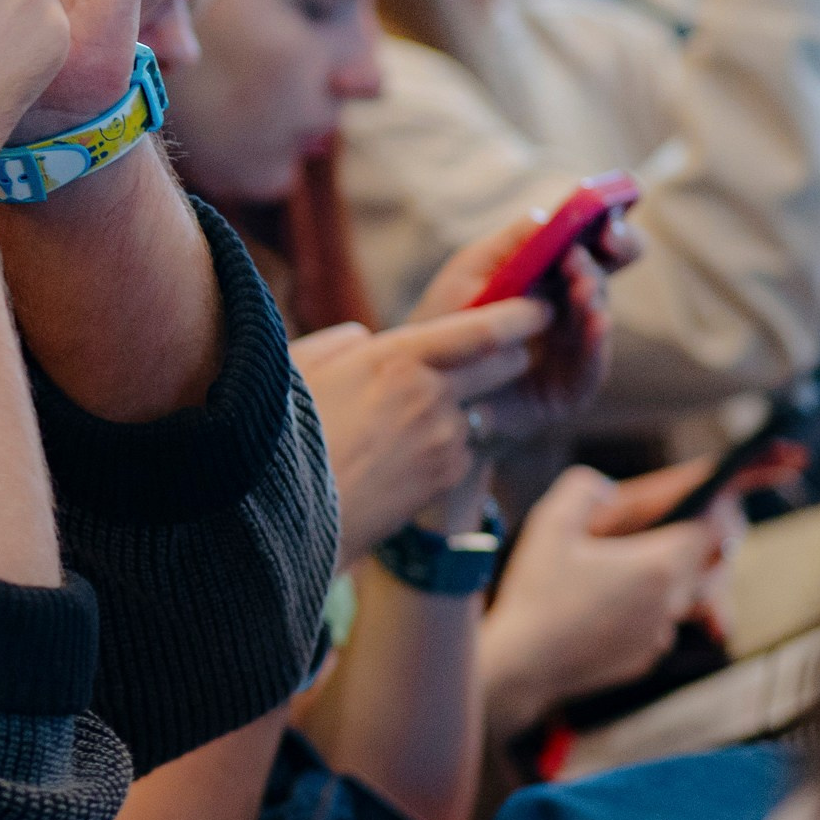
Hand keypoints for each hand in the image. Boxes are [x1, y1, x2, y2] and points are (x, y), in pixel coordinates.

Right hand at [295, 299, 549, 564]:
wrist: (282, 516)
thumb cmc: (280, 434)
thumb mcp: (299, 368)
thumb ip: (341, 343)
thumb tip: (363, 338)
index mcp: (396, 358)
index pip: (483, 329)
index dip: (521, 313)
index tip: (539, 303)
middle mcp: (431, 396)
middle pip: (504, 365)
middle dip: (507, 355)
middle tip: (499, 351)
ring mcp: (443, 441)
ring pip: (480, 410)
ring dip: (463, 408)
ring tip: (409, 422)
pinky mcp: (445, 478)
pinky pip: (461, 449)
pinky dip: (445, 447)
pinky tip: (401, 456)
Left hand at [406, 211, 635, 456]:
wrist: (429, 385)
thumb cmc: (448, 320)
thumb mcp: (470, 273)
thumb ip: (508, 245)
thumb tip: (545, 216)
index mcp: (554, 276)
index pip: (596, 247)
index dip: (611, 232)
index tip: (608, 222)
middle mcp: (572, 309)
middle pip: (605, 278)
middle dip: (609, 261)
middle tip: (593, 251)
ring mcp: (574, 348)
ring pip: (597, 318)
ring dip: (593, 299)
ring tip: (582, 286)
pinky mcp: (571, 388)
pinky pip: (591, 367)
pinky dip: (596, 345)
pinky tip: (596, 323)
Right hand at [478, 463, 739, 739]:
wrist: (522, 665)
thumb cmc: (536, 595)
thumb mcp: (551, 524)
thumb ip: (585, 489)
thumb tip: (608, 487)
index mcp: (657, 565)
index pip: (714, 527)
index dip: (725, 502)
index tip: (737, 484)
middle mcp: (670, 602)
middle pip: (713, 561)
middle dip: (713, 533)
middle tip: (709, 512)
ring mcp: (660, 633)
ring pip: (695, 594)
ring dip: (689, 571)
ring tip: (666, 556)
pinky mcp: (645, 655)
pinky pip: (666, 621)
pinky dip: (658, 603)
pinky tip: (624, 595)